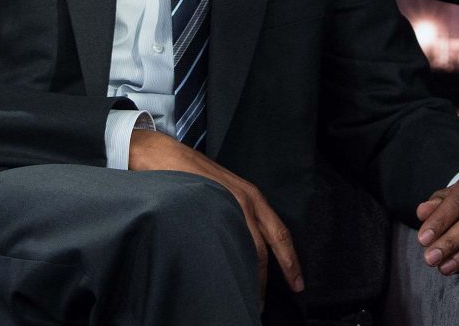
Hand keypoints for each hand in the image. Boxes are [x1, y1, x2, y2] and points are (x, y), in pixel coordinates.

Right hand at [129, 130, 302, 298]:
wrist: (161, 154)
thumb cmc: (191, 173)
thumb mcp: (223, 191)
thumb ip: (236, 213)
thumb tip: (242, 246)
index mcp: (251, 196)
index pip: (279, 233)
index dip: (290, 260)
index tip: (297, 282)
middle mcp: (245, 200)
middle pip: (265, 247)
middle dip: (267, 279)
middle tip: (263, 305)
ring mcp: (226, 203)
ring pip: (245, 248)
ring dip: (246, 275)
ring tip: (243, 297)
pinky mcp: (207, 207)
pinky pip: (222, 240)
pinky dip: (226, 261)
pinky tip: (223, 275)